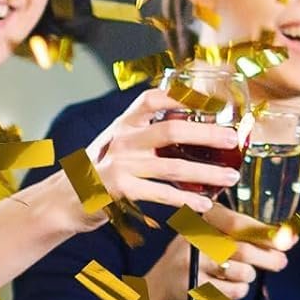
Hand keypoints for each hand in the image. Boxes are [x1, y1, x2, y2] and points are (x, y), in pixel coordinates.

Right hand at [66, 88, 243, 231]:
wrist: (65, 199)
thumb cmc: (101, 170)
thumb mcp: (118, 142)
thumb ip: (145, 133)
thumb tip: (191, 128)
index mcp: (124, 122)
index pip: (154, 98)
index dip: (184, 96)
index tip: (214, 101)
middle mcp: (123, 138)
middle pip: (171, 130)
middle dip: (207, 133)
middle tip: (234, 138)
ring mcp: (120, 164)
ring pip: (172, 167)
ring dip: (206, 172)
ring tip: (230, 176)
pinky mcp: (119, 190)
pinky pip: (160, 194)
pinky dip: (186, 199)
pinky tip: (204, 203)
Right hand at [147, 203, 293, 299]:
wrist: (158, 291)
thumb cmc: (196, 262)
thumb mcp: (211, 239)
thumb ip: (245, 236)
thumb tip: (290, 238)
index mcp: (199, 219)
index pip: (236, 222)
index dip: (264, 231)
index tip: (288, 239)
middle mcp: (191, 238)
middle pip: (242, 248)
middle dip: (267, 257)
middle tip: (282, 262)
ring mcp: (190, 264)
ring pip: (240, 272)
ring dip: (248, 277)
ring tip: (239, 276)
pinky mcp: (191, 288)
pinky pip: (232, 291)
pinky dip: (238, 291)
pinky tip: (227, 288)